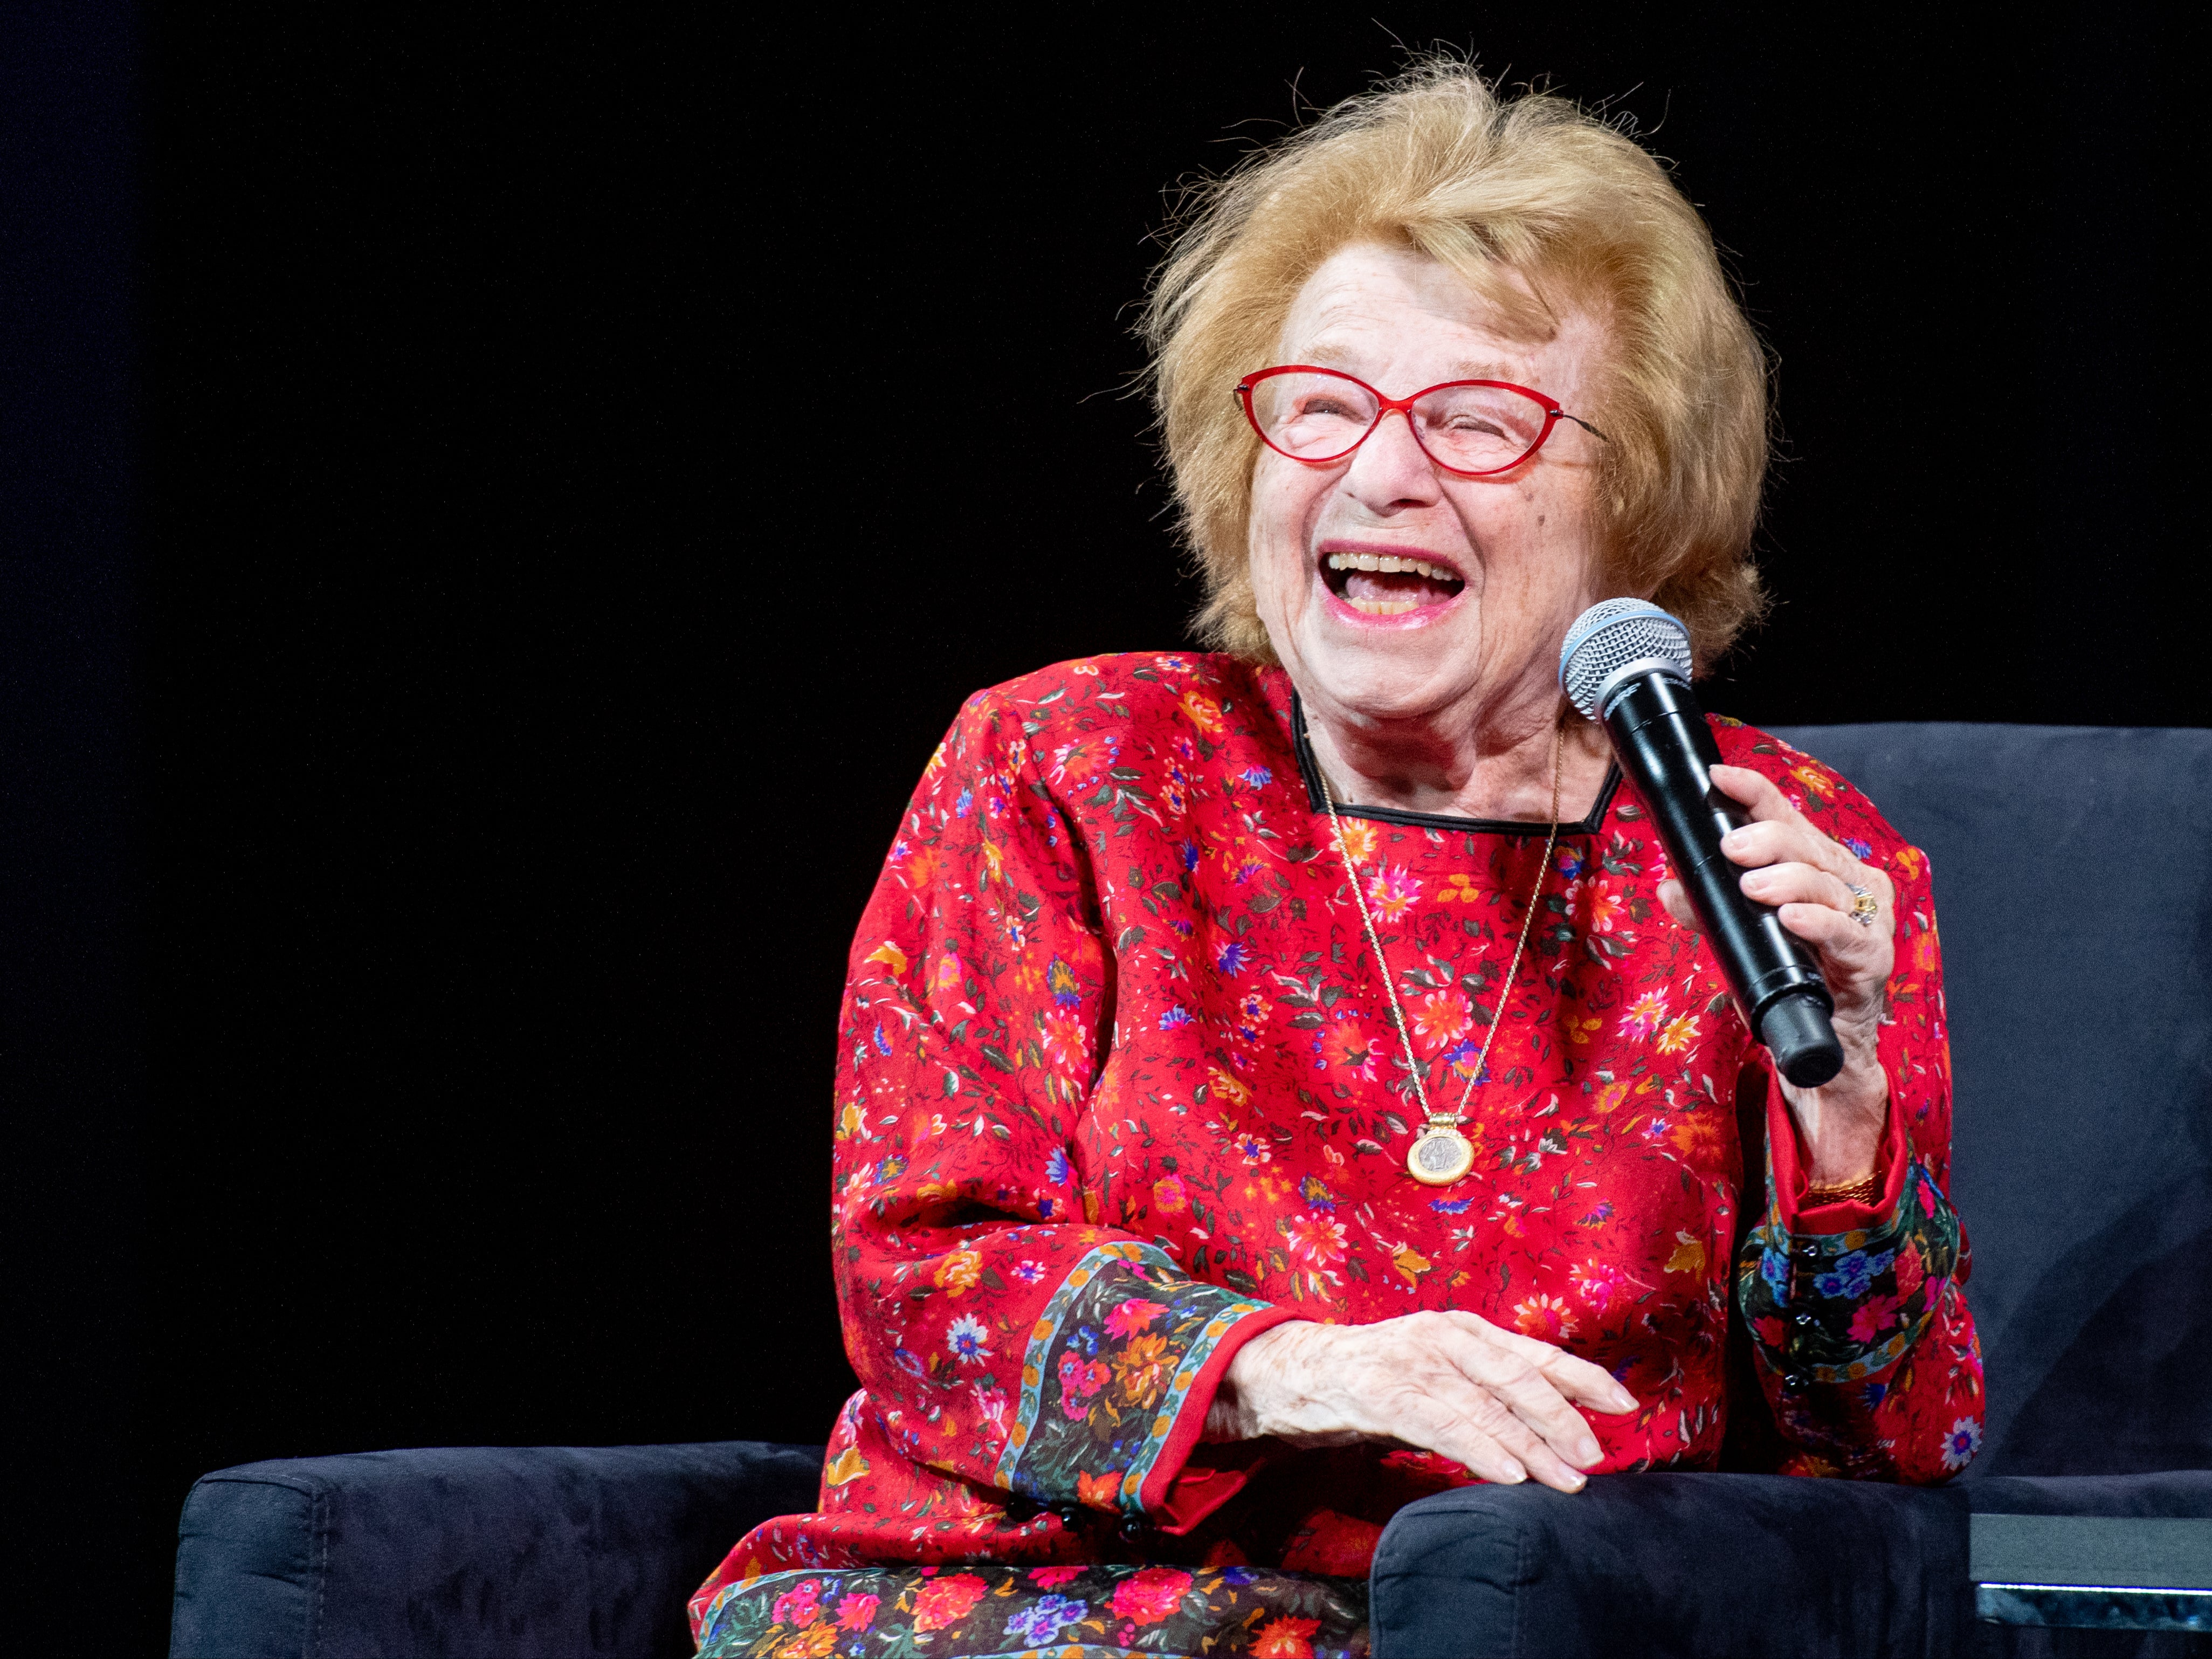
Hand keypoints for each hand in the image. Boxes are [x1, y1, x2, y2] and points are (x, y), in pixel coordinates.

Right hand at [1205, 1311, 1638, 1492]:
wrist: (1292, 1370)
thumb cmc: (1373, 1377)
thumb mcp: (1437, 1377)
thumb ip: (1483, 1395)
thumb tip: (1544, 1432)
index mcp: (1462, 1329)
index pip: (1535, 1352)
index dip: (1583, 1377)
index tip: (1624, 1404)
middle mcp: (1442, 1335)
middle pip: (1517, 1377)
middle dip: (1563, 1419)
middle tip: (1595, 1457)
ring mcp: (1411, 1358)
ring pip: (1483, 1403)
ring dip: (1530, 1445)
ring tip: (1564, 1478)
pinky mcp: (1380, 1389)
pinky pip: (1439, 1422)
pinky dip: (1477, 1448)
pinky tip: (1505, 1474)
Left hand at [1656, 762, 1892, 1183]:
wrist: (1823, 1040)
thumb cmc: (1789, 973)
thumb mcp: (1740, 935)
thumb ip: (1708, 909)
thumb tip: (1670, 887)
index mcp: (1820, 865)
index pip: (1788, 817)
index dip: (1754, 793)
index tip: (1719, 779)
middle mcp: (1850, 883)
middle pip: (1808, 845)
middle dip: (1768, 839)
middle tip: (1733, 848)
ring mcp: (1867, 919)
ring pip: (1828, 884)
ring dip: (1788, 882)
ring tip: (1754, 888)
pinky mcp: (1873, 958)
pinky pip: (1847, 934)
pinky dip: (1819, 924)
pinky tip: (1791, 919)